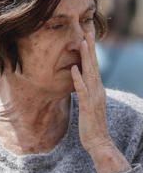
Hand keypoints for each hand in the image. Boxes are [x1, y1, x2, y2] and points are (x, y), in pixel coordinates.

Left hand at [71, 36, 112, 153]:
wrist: (98, 141)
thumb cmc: (91, 125)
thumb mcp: (88, 105)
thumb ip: (86, 94)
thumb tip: (80, 84)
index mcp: (97, 89)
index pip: (93, 67)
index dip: (90, 53)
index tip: (87, 38)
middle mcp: (98, 90)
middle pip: (94, 65)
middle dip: (90, 49)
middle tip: (87, 32)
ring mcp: (94, 97)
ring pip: (89, 73)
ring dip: (85, 58)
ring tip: (81, 43)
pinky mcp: (87, 105)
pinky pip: (82, 89)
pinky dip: (78, 78)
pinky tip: (74, 68)